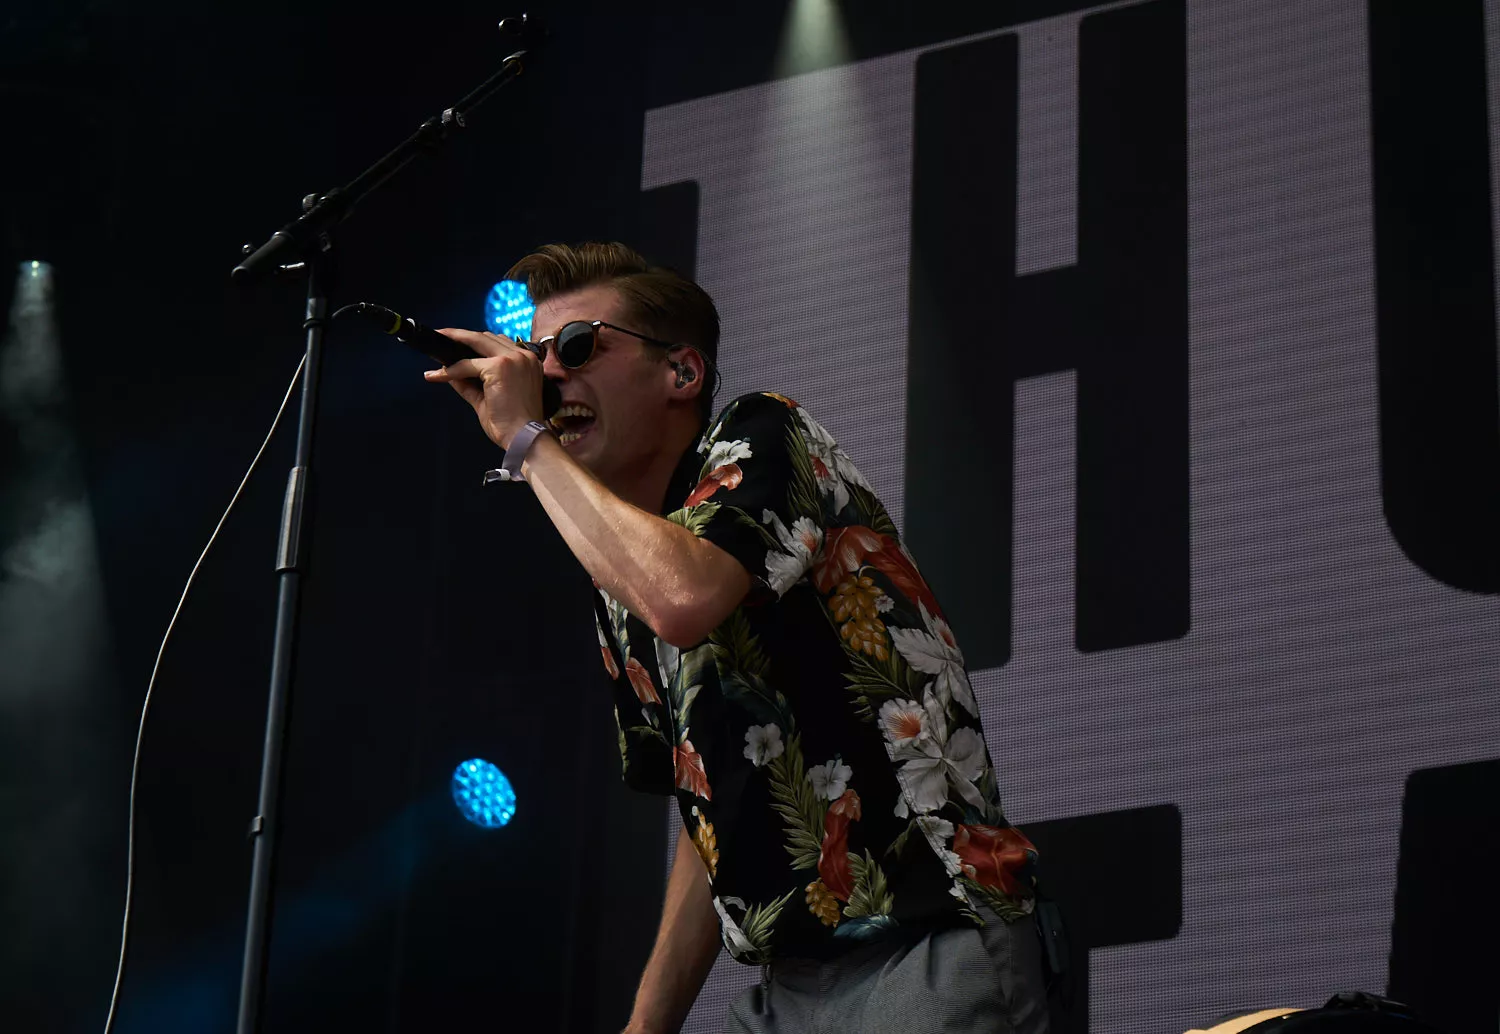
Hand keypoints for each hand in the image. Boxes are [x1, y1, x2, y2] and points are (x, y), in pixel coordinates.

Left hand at [421, 328, 543, 449]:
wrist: (525, 439)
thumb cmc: (513, 425)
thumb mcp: (489, 398)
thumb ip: (471, 384)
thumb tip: (451, 373)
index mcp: (527, 362)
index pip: (498, 343)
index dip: (475, 342)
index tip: (458, 344)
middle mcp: (523, 356)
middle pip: (485, 336)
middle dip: (460, 335)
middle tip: (441, 337)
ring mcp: (512, 360)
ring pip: (475, 342)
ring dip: (454, 343)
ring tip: (437, 349)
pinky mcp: (499, 367)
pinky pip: (467, 364)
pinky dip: (451, 370)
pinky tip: (438, 376)